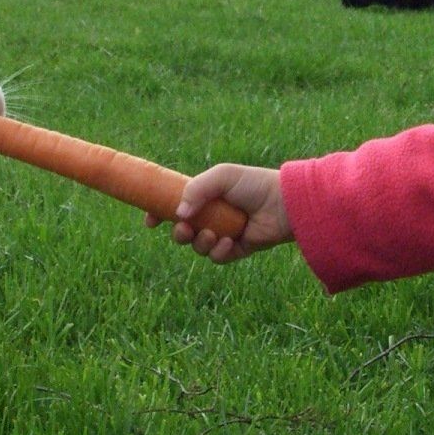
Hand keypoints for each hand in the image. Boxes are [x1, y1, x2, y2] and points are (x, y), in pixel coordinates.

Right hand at [154, 162, 291, 262]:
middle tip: (185, 229)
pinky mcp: (237, 250)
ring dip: (200, 243)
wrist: (284, 203)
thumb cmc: (254, 184)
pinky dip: (219, 251)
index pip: (175, 207)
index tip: (149, 221)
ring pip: (198, 247)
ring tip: (213, 234)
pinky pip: (217, 257)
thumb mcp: (222, 177)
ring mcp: (223, 234)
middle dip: (179, 234)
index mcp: (206, 197)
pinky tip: (229, 242)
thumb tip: (178, 214)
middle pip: (183, 231)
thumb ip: (196, 190)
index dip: (159, 214)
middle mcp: (212, 216)